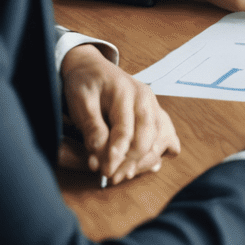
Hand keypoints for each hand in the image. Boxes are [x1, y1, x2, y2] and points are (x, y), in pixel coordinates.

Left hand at [58, 45, 180, 184]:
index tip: (105, 172)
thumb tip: (98, 153)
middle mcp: (146, 99)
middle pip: (147, 137)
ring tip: (123, 175)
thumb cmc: (85, 83)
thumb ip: (91, 126)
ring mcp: (153, 105)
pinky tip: (144, 163)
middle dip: (131, 161)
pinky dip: (156, 151)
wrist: (92, 67)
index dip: (116, 154)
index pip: (125, 130)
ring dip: (143, 161)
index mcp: (126, 92)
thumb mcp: (80, 101)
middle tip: (112, 178)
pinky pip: (164, 135)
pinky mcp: (154, 112)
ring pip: (159, 138)